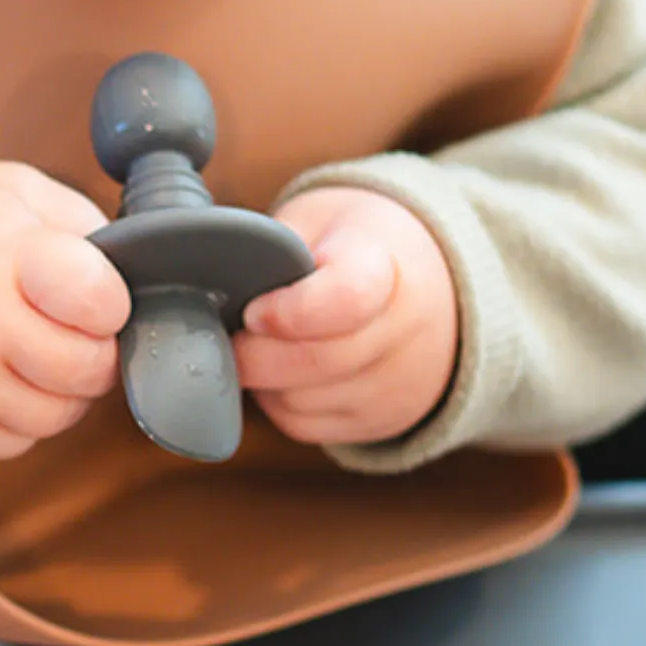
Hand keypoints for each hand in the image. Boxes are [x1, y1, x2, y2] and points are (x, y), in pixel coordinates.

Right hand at [0, 162, 131, 458]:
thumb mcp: (14, 192)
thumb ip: (82, 224)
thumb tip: (137, 272)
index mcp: (3, 261)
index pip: (101, 301)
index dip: (110, 299)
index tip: (90, 290)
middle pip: (89, 370)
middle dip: (94, 348)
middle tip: (68, 323)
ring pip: (60, 415)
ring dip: (61, 387)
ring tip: (30, 345)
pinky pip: (21, 441)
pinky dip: (22, 413)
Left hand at [236, 186, 458, 445]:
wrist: (434, 285)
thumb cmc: (359, 246)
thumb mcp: (321, 220)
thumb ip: (272, 247)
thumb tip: (211, 287)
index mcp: (388, 268)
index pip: (346, 299)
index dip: (288, 312)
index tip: (253, 310)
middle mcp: (406, 333)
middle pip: (314, 362)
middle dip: (253, 353)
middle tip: (228, 334)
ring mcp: (397, 385)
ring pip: (299, 401)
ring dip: (262, 379)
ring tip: (263, 343)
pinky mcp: (382, 421)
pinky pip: (303, 425)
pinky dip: (277, 401)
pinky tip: (282, 370)